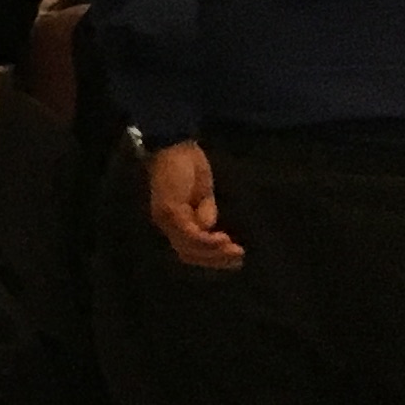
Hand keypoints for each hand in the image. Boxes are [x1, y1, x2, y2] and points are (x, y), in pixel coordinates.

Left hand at [146, 140, 244, 270]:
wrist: (175, 145)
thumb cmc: (188, 167)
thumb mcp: (202, 196)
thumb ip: (204, 214)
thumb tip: (211, 231)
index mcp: (173, 221)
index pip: (189, 250)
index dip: (210, 258)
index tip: (234, 259)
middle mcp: (165, 223)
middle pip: (188, 253)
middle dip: (214, 260)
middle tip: (239, 259)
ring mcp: (166, 217)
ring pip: (189, 247)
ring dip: (214, 252)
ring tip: (235, 251)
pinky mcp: (170, 210)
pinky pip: (189, 232)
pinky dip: (206, 240)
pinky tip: (223, 240)